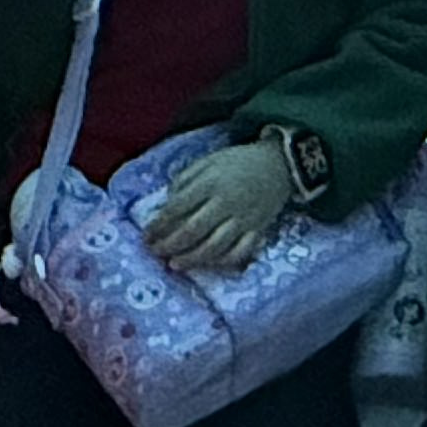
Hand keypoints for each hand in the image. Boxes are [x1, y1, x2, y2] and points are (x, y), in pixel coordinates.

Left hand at [143, 140, 292, 274]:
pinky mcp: (257, 230)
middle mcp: (225, 203)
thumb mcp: (209, 161)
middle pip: (192, 230)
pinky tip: (208, 264)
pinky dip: (222, 262)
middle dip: (170, 244)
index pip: (178, 208)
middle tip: (155, 252)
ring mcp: (243, 219)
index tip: (146, 235)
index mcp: (210, 183)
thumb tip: (166, 203)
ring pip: (214, 246)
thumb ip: (185, 179)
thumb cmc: (238, 161)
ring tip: (175, 264)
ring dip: (191, 258)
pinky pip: (239, 252)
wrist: (279, 164)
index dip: (159, 224)